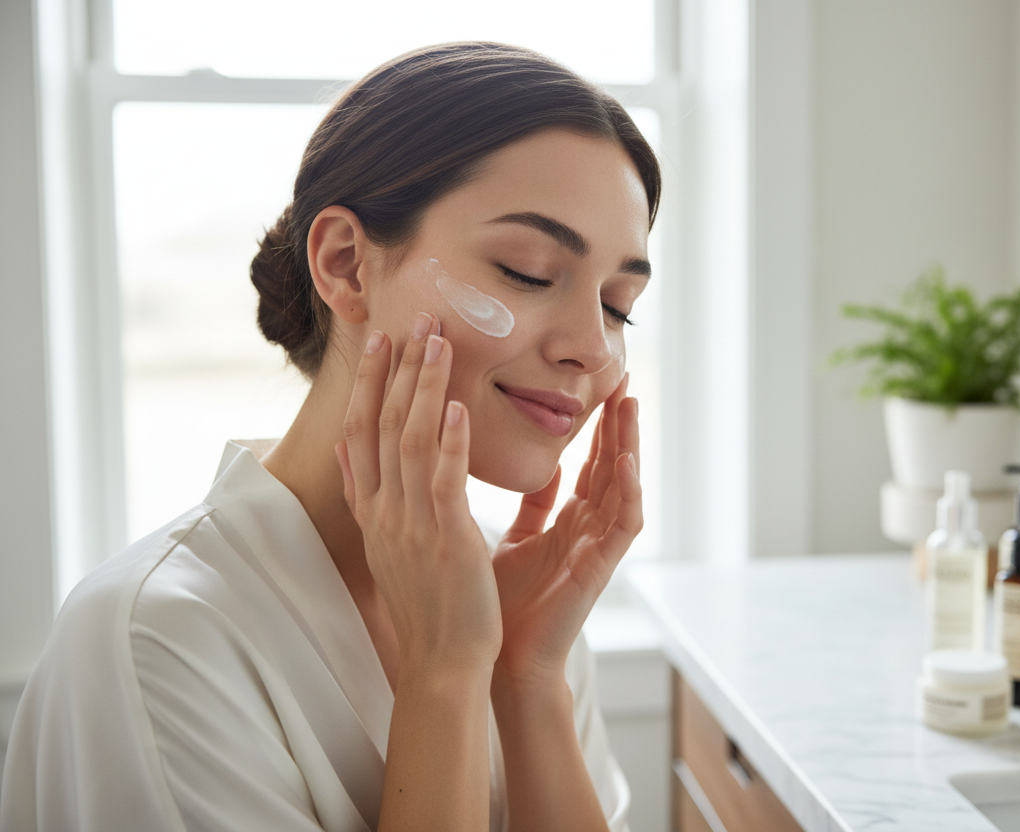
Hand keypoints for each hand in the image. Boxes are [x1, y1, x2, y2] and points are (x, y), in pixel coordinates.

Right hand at [336, 318, 501, 673]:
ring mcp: (409, 523)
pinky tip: (455, 406)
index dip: (369, 382)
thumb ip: (368, 495)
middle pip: (383, 425)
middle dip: (398, 368)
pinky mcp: (444, 538)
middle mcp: (383, 511)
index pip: (362, 432)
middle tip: (415, 318)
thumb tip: (347, 452)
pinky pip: (442, 480)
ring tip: (438, 341)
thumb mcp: (386, 545)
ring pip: (411, 441)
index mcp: (373, 511)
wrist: (440, 664)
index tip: (381, 341)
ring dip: (423, 387)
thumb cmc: (426, 605)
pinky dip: (447, 440)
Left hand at [490, 376, 641, 688]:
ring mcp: (598, 548)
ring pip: (623, 486)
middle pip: (611, 465)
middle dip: (618, 422)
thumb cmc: (502, 604)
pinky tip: (626, 461)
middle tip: (624, 375)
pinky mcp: (599, 569)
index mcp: (568, 522)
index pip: (589, 463)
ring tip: (630, 403)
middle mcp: (588, 530)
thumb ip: (534, 505)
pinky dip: (628, 492)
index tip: (601, 385)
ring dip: (629, 445)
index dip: (597, 426)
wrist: (497, 660)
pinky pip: (624, 525)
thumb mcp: (514, 539)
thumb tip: (547, 464)